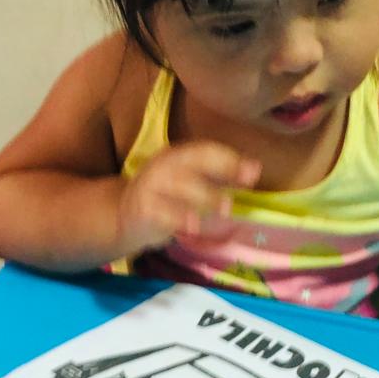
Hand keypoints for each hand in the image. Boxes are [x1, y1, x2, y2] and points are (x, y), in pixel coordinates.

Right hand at [117, 141, 260, 252]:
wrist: (123, 216)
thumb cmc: (167, 198)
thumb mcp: (193, 183)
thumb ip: (222, 176)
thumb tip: (255, 169)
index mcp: (178, 156)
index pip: (206, 151)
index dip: (231, 160)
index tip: (254, 173)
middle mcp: (164, 166)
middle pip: (193, 164)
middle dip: (220, 175)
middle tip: (244, 188)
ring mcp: (151, 186)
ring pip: (179, 186)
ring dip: (204, 197)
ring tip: (225, 210)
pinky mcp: (143, 209)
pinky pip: (163, 212)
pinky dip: (179, 218)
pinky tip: (194, 226)